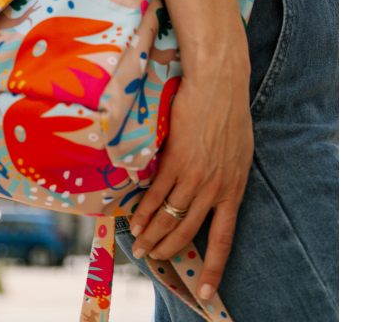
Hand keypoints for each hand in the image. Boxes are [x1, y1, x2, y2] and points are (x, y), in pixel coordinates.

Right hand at [129, 37, 252, 300]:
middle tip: (154, 261)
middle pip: (189, 231)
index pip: (224, 238)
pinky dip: (144, 211)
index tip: (207, 291)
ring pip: (170, 217)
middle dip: (170, 251)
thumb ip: (225, 176)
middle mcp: (216, 188)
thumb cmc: (228, 111)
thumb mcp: (238, 151)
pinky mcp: (176, 159)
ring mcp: (196, 175)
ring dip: (152, 235)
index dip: (214, 267)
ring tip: (140, 247)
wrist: (218, 81)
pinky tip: (135, 219)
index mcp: (235, 188)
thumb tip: (212, 194)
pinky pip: (157, 194)